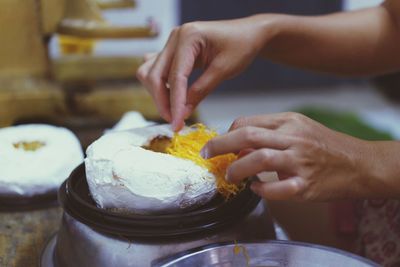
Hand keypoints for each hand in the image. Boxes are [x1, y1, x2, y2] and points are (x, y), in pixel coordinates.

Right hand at [137, 15, 270, 129]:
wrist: (248, 33)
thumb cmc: (241, 46)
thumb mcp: (224, 70)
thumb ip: (201, 90)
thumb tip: (182, 113)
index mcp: (189, 37)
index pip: (175, 77)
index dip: (174, 104)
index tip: (176, 125)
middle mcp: (175, 37)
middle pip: (154, 75)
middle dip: (162, 102)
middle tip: (175, 122)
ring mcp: (172, 43)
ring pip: (150, 73)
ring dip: (158, 94)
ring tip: (175, 110)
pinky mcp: (172, 50)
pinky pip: (156, 69)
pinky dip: (160, 85)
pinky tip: (173, 96)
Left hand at [201, 112, 387, 200]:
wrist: (358, 163)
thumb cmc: (323, 145)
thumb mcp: (297, 127)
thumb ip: (269, 132)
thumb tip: (238, 145)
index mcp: (288, 121)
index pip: (248, 122)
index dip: (226, 133)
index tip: (217, 144)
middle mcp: (293, 138)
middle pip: (249, 136)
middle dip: (221, 145)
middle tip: (207, 154)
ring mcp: (300, 162)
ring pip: (261, 158)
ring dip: (238, 168)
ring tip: (230, 175)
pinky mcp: (306, 185)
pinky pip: (279, 188)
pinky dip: (263, 189)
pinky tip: (256, 189)